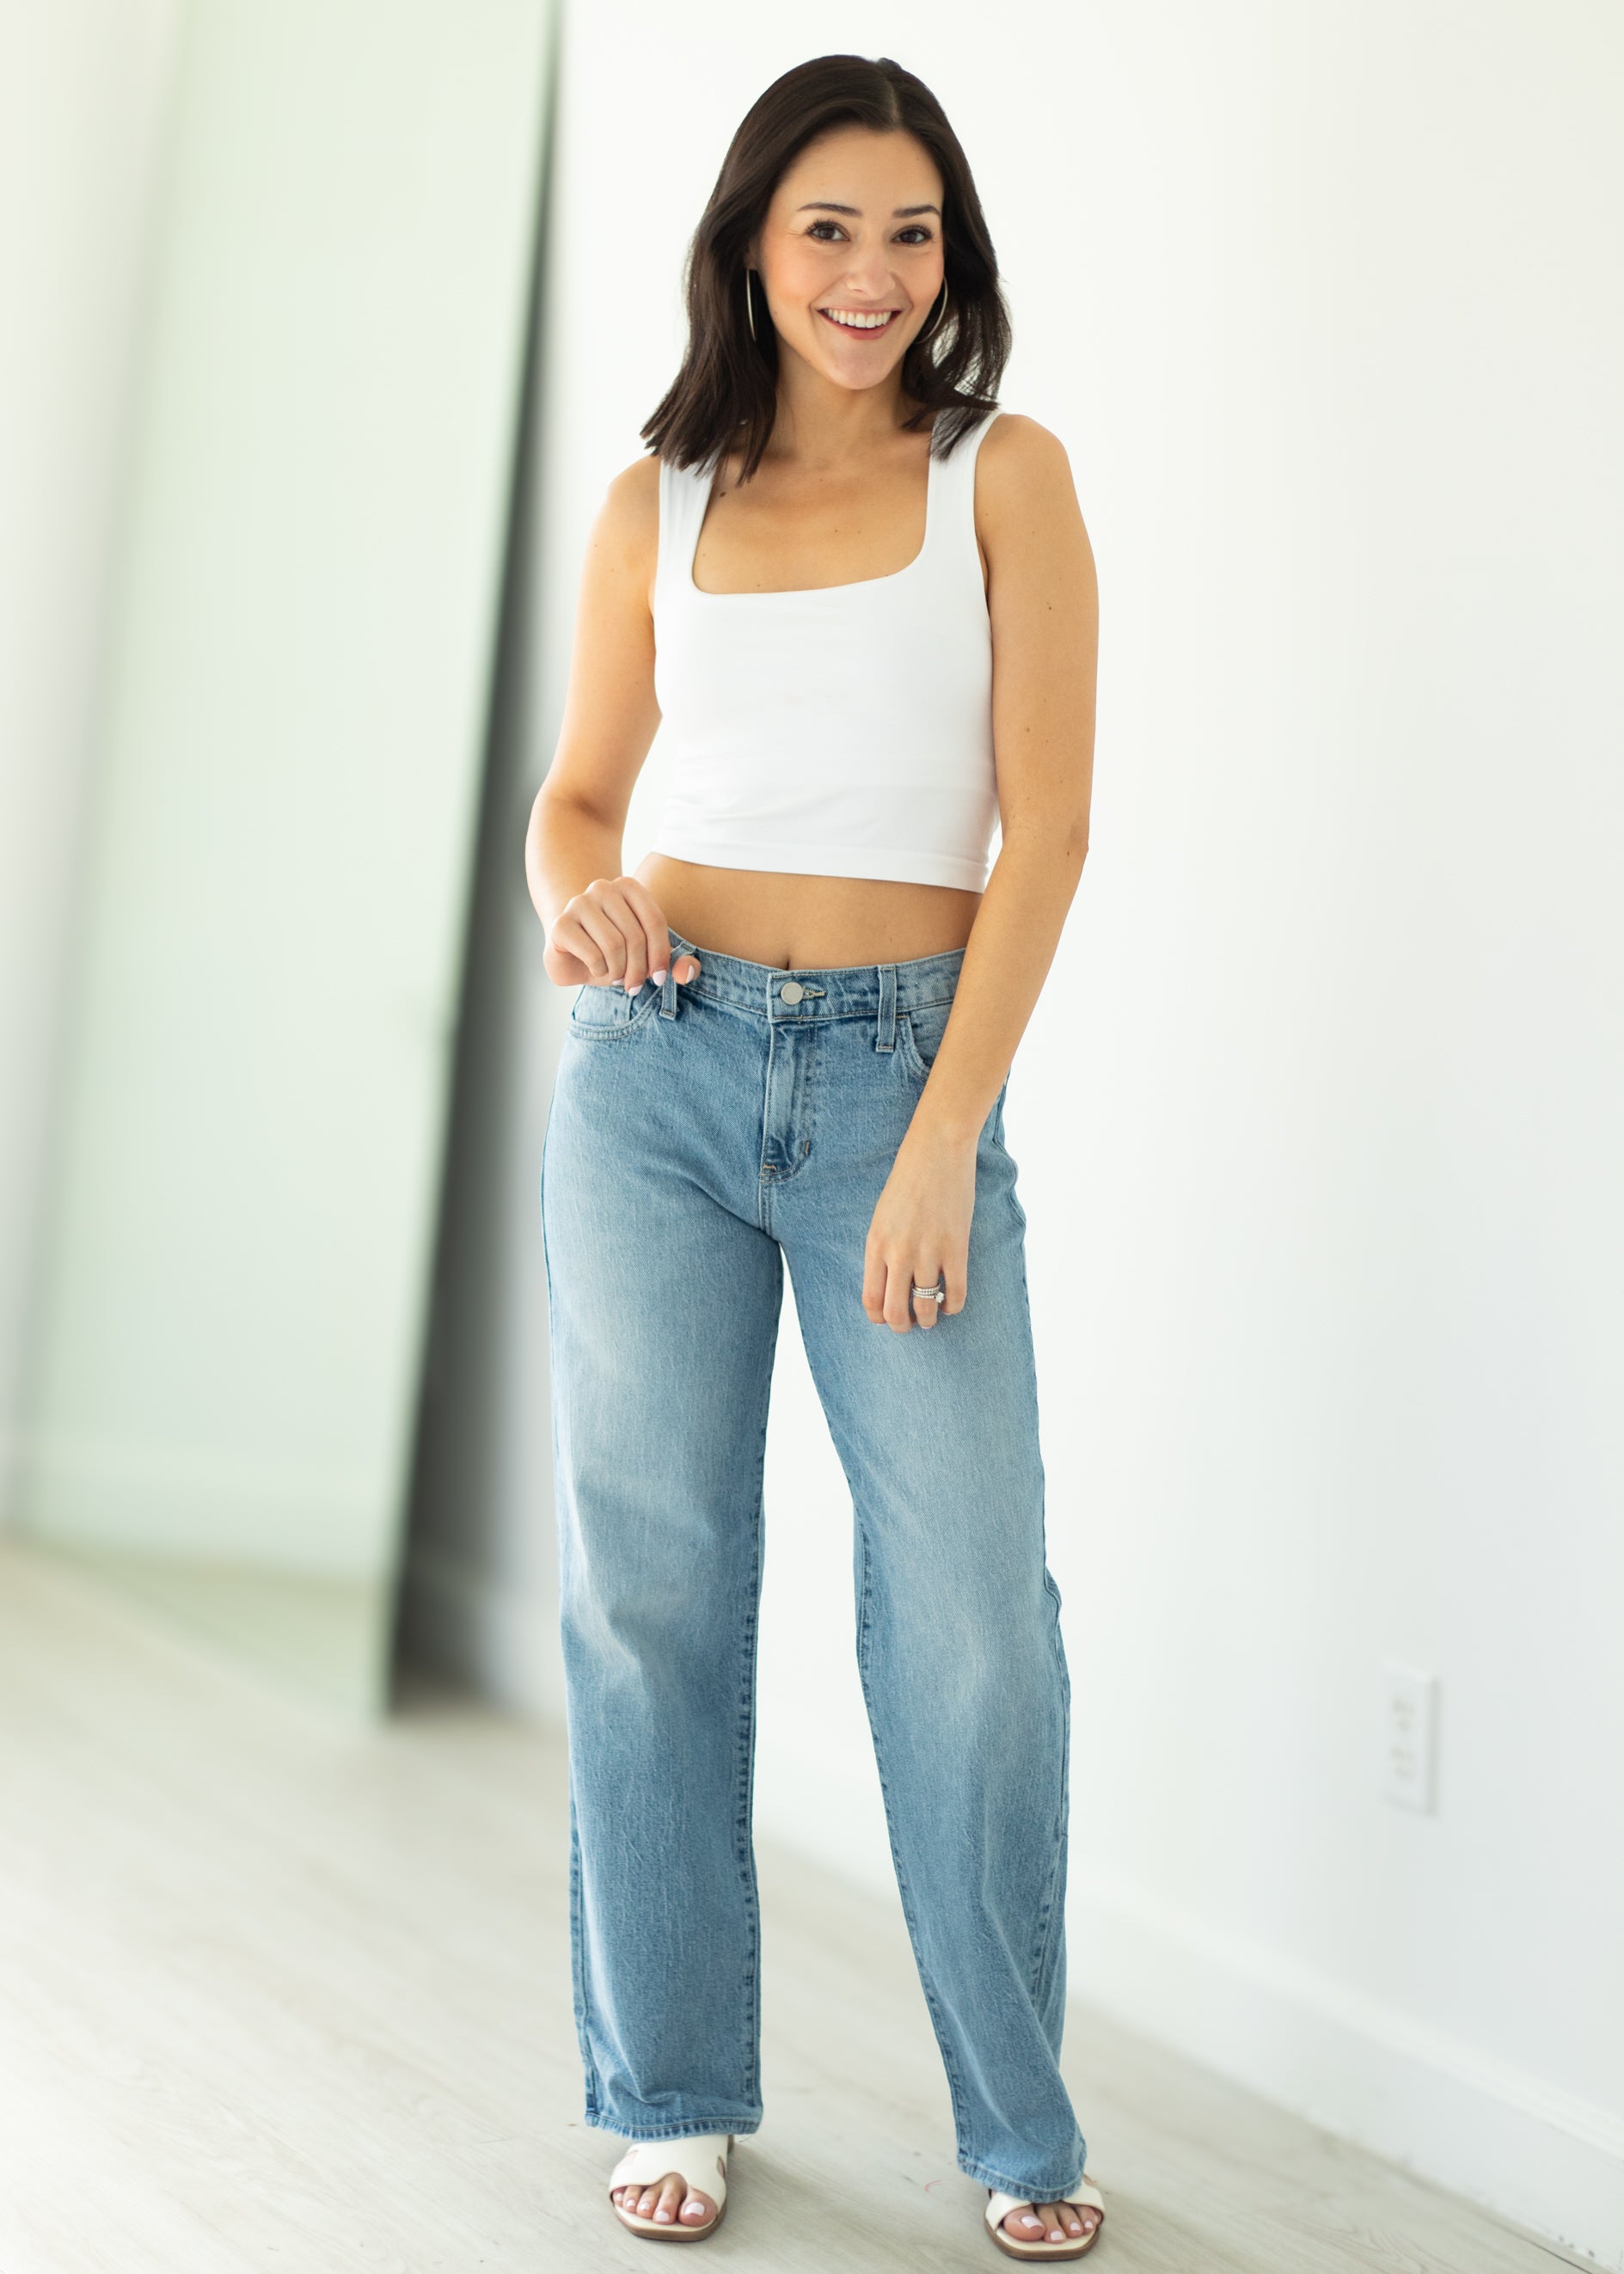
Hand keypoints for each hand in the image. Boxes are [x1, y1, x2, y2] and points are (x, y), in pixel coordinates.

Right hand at [543, 874, 700, 992]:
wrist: (571, 952)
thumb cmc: (614, 952)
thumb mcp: (650, 958)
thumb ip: (678, 964)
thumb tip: (686, 974)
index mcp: (629, 887)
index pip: (655, 921)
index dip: (661, 955)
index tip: (658, 978)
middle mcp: (603, 887)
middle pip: (635, 935)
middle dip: (638, 969)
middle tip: (634, 985)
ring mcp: (579, 903)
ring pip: (614, 946)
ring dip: (619, 971)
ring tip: (615, 975)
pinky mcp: (561, 924)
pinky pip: (592, 955)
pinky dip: (600, 971)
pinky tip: (596, 969)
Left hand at [862, 1121, 977, 1331]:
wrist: (936, 1150)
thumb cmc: (908, 1180)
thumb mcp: (883, 1216)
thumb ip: (884, 1249)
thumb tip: (890, 1283)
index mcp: (876, 1244)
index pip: (870, 1298)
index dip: (878, 1317)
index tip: (886, 1319)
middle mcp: (898, 1253)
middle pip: (895, 1311)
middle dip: (902, 1326)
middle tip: (909, 1325)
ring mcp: (928, 1251)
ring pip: (926, 1307)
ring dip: (929, 1320)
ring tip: (932, 1317)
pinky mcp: (956, 1247)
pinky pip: (956, 1293)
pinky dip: (953, 1307)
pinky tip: (952, 1305)